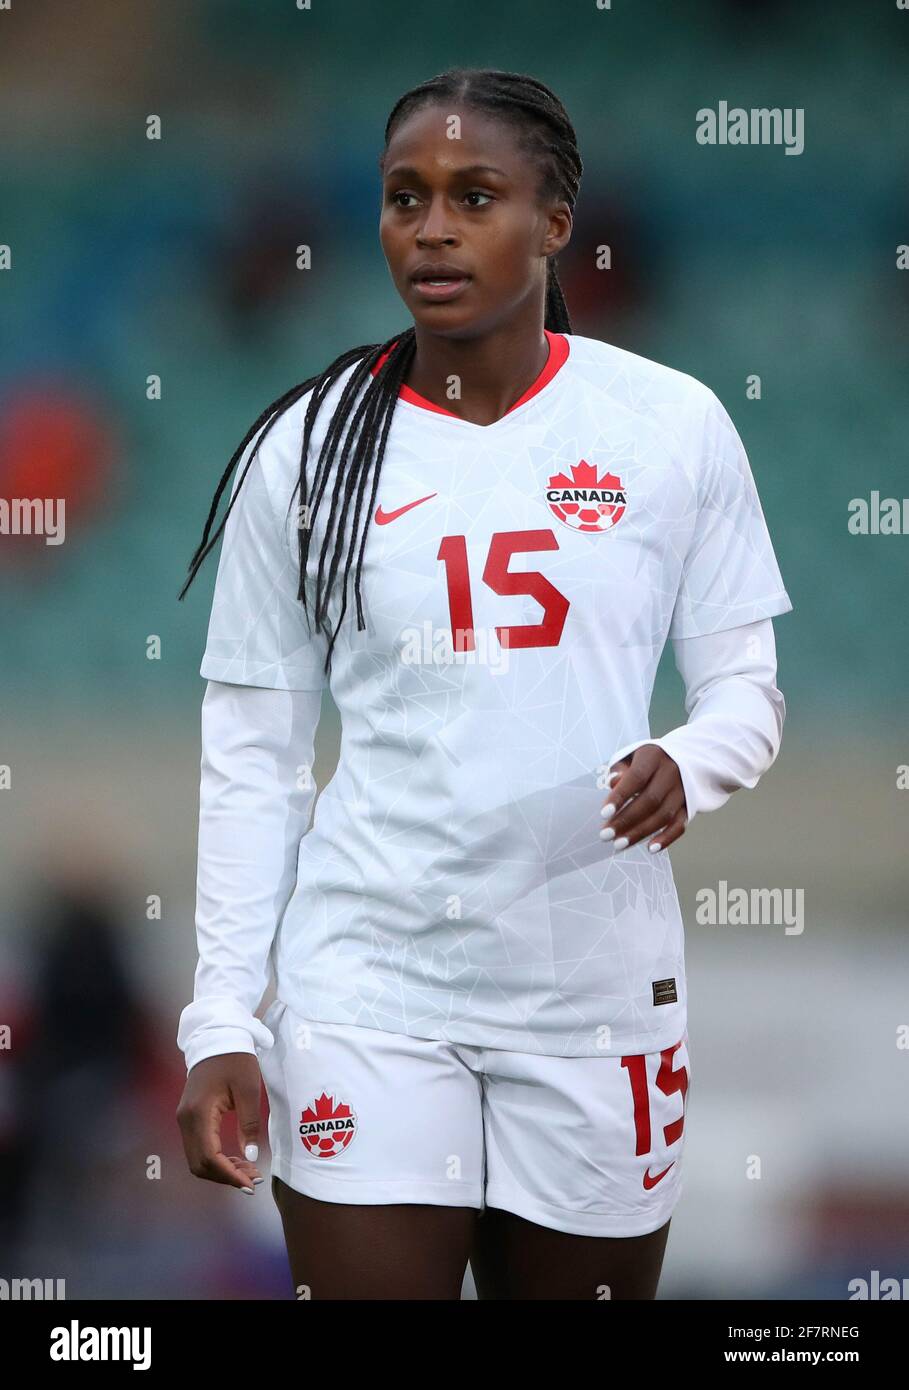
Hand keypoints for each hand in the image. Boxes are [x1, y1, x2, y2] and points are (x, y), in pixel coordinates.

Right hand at [176, 1053, 265, 1193]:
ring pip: (197, 1159)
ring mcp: (184, 1119)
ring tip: (248, 1171)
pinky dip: (216, 1159)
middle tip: (253, 1180)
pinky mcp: (189, 1118)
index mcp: (199, 1113)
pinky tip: (236, 1159)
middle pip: (199, 1164)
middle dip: (226, 1176)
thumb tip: (250, 1156)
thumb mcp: (249, 1089)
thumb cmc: (235, 1059)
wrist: (217, 1037)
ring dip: (221, 1170)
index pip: (209, 1157)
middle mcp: (185, 1120)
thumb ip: (249, 1123)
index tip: (250, 1184)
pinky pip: (199, 1147)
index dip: (229, 1175)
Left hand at [600, 744, 687, 853]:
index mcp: (654, 757)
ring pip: (663, 815)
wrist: (680, 760)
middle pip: (650, 800)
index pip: (637, 777)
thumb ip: (619, 770)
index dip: (620, 796)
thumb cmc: (645, 762)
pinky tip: (651, 849)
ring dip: (640, 833)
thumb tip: (613, 784)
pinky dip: (667, 838)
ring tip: (619, 844)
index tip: (604, 814)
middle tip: (606, 835)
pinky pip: (680, 825)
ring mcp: (682, 791)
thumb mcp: (629, 758)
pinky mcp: (689, 806)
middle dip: (626, 820)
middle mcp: (671, 773)